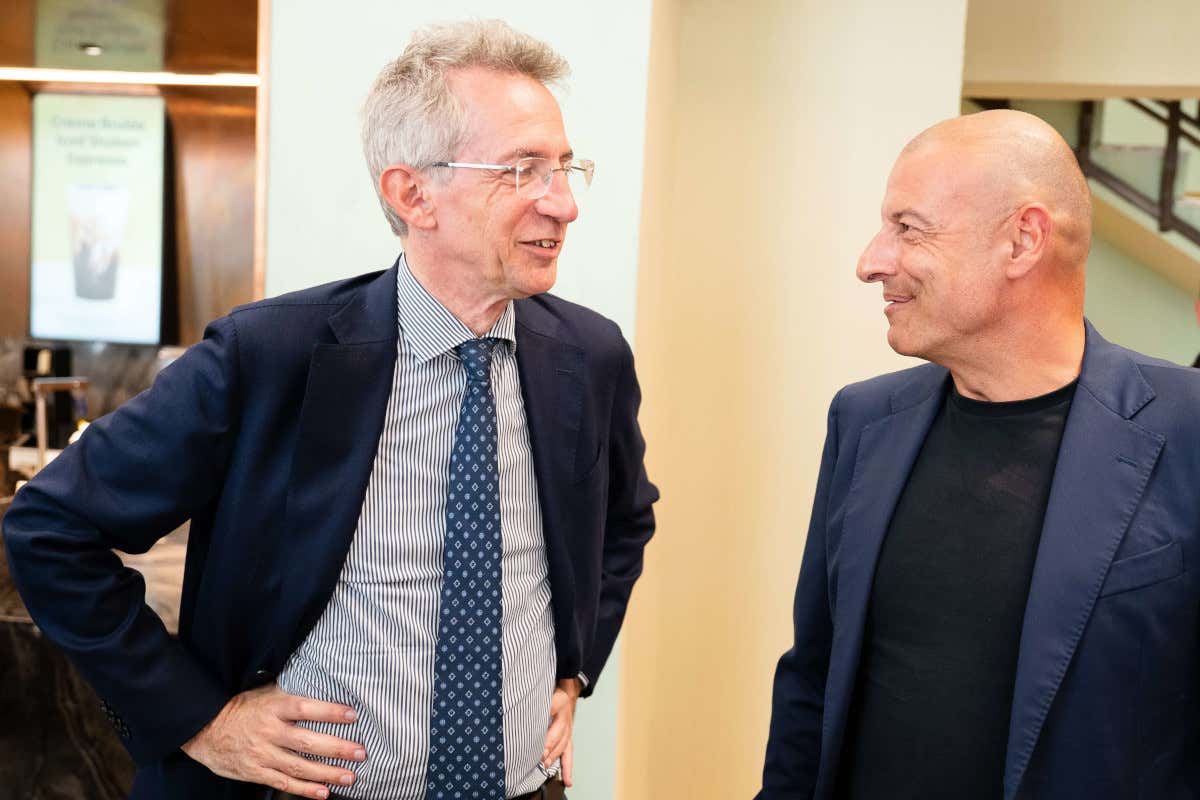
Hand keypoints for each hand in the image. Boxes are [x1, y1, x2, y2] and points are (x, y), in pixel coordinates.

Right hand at [181, 684, 364, 798]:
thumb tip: (321, 679)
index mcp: (272, 707)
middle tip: (361, 752)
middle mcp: (268, 732)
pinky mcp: (255, 772)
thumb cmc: (239, 707)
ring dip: (327, 773)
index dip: (330, 712)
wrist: (203, 729)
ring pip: (299, 767)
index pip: (306, 708)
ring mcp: (262, 755)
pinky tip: (324, 792)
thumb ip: (290, 691)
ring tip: (350, 776)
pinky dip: (305, 790)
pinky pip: (283, 783)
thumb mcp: (263, 692)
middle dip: (337, 748)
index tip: (353, 715)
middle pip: (307, 742)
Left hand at [542, 677, 580, 786]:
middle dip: (548, 746)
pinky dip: (568, 768)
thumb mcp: (546, 691)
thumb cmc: (553, 693)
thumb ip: (534, 698)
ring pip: (562, 745)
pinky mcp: (568, 740)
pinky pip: (569, 755)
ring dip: (554, 755)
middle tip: (540, 755)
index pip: (551, 716)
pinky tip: (567, 781)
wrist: (568, 693)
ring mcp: (568, 731)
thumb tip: (519, 706)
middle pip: (557, 734)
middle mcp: (565, 720)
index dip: (546, 728)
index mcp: (559, 704)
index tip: (538, 738)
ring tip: (545, 764)